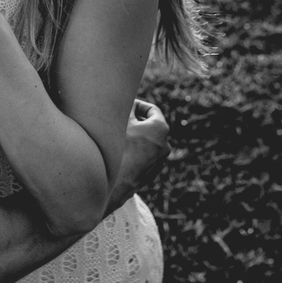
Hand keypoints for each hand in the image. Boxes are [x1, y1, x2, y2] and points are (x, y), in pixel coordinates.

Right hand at [106, 99, 169, 214]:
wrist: (116, 181)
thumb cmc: (119, 147)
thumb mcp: (123, 121)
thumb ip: (128, 107)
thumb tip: (130, 102)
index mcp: (161, 128)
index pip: (152, 109)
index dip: (137, 105)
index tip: (126, 106)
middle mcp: (165, 144)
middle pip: (150, 125)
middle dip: (136, 121)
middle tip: (120, 119)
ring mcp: (160, 160)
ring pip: (147, 141)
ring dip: (135, 136)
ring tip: (118, 135)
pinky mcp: (152, 173)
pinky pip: (144, 155)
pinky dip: (135, 150)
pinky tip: (120, 151)